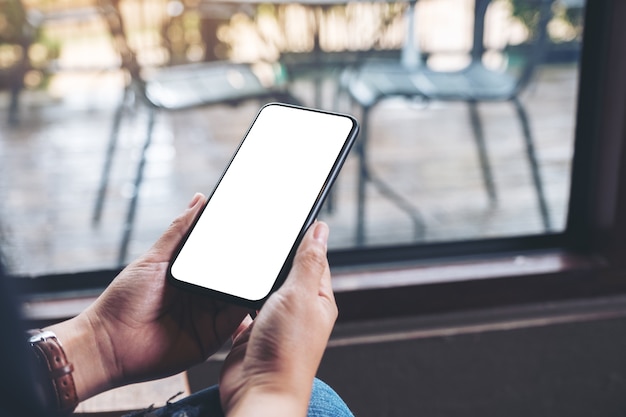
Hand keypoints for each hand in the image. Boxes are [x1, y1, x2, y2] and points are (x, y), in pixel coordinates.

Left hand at [49, 193, 249, 400]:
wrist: (109, 343)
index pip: (219, 256)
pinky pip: (235, 319)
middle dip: (248, 262)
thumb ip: (180, 231)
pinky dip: (246, 306)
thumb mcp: (154, 259)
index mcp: (189, 275)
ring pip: (238, 295)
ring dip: (251, 282)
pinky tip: (253, 292)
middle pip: (232, 275)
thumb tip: (199, 199)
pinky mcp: (213, 338)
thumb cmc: (124, 300)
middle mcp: (202, 295)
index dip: (235, 243)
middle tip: (264, 246)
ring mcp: (209, 316)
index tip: (253, 226)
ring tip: (264, 266)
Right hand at [219, 221, 337, 416]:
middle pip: (286, 271)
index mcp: (318, 299)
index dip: (303, 237)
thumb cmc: (286, 351)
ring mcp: (273, 321)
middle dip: (274, 254)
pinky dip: (237, 295)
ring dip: (254, 275)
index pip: (314, 258)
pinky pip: (243, 305)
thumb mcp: (300, 295)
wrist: (258, 392)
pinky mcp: (250, 331)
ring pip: (263, 287)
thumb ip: (308, 261)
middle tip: (259, 234)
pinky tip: (228, 284)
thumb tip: (321, 230)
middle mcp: (298, 309)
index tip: (288, 217)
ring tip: (242, 256)